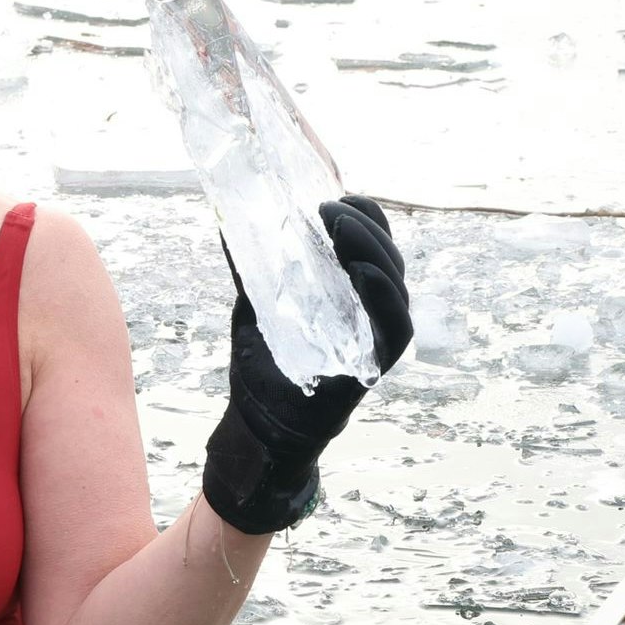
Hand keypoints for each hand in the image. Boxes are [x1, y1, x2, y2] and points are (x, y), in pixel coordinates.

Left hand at [201, 197, 412, 534]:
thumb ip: (252, 267)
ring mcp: (376, 339)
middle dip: (363, 226)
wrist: (259, 426)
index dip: (362, 215)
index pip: (373, 243)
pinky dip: (384, 297)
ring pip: (396, 285)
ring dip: (371, 251)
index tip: (332, 198)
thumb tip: (228, 219)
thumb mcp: (255, 305)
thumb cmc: (263, 367)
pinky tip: (363, 273)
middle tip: (328, 210)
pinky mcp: (375, 366)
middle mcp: (371, 312)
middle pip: (388, 256)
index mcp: (351, 292)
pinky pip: (396, 328)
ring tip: (339, 228)